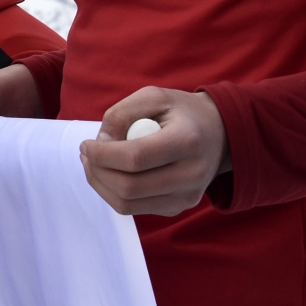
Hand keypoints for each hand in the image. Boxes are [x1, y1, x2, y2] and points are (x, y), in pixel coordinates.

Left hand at [79, 87, 230, 216]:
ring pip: (127, 204)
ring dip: (100, 185)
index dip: (102, 154)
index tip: (86, 144)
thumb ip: (121, 113)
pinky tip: (110, 173)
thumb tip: (100, 143)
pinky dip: (113, 193)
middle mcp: (192, 174)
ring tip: (93, 164)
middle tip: (86, 154)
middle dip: (97, 171)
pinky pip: (133, 209)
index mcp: (187, 140)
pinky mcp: (178, 207)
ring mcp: (187, 196)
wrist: (219, 134)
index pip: (135, 157)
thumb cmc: (181, 112)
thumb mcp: (153, 97)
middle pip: (129, 187)